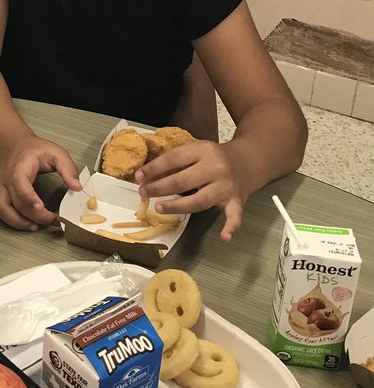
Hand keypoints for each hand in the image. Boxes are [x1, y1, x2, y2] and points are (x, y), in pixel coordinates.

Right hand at [0, 136, 80, 231]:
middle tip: (53, 220)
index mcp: (20, 167)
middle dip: (35, 216)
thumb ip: (68, 169)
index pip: (19, 183)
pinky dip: (2, 218)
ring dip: (16, 221)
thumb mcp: (56, 153)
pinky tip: (16, 219)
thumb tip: (77, 187)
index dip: (28, 197)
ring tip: (34, 225)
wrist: (13, 144)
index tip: (40, 207)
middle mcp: (6, 178)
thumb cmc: (33, 150)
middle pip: (15, 202)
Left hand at [135, 140, 252, 241]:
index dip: (154, 168)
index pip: (174, 159)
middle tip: (143, 193)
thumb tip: (147, 177)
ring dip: (177, 206)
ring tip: (158, 208)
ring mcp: (227, 185)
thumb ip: (175, 164)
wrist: (248, 160)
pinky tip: (225, 237)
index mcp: (203, 150)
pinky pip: (235, 215)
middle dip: (160, 188)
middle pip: (183, 180)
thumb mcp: (196, 152)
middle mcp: (216, 167)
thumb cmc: (214, 157)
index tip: (139, 177)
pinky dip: (232, 226)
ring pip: (200, 200)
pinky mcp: (237, 200)